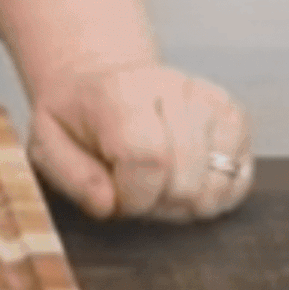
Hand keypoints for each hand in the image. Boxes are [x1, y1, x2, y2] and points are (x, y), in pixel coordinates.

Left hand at [27, 59, 252, 222]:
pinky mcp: (235, 115)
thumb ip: (72, 177)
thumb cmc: (76, 121)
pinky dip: (214, 193)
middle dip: (160, 204)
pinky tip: (185, 179)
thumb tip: (109, 203)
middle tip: (137, 191)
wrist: (103, 85)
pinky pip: (240, 178)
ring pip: (218, 181)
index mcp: (122, 91)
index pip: (149, 158)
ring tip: (160, 185)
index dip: (135, 197)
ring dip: (187, 201)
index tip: (117, 199)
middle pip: (187, 177)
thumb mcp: (48, 144)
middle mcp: (173, 87)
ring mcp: (210, 99)